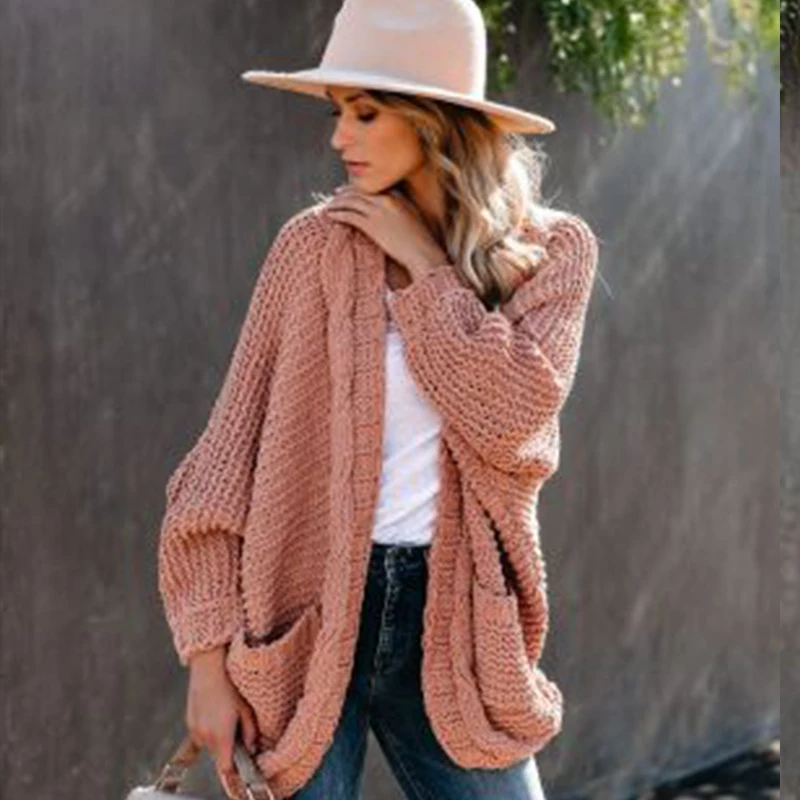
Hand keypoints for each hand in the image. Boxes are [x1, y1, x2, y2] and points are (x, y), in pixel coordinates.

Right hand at [186, 649, 258, 798]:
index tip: (243, 765)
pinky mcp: (189, 723)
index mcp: (220, 736)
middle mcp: (205, 737)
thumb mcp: (246, 710)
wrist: (208, 670)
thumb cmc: (229, 687)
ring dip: (217, 740)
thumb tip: (251, 747)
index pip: (225, 768)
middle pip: (217, 757)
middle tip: (237, 731)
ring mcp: (194, 731)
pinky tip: (215, 714)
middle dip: (228, 750)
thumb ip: (250, 733)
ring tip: (226, 718)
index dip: (235, 770)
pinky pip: (200, 736)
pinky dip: (208, 732)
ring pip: (208, 747)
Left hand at [326, 184, 448, 281]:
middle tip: (334, 196)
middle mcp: (386, 200)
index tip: (349, 190)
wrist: (423, 254)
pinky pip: (349, 215)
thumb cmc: (420, 244)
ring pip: (351, 201)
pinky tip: (329, 215)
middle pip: (359, 191)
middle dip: (345, 193)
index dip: (358, 188)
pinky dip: (337, 213)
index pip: (372, 186)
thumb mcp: (412, 220)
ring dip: (337, 202)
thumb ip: (400, 212)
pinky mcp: (372, 225)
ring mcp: (378, 211)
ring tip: (329, 206)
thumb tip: (390, 216)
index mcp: (397, 197)